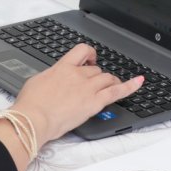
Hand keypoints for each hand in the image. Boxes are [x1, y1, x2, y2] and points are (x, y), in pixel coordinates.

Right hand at [12, 42, 143, 142]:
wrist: (34, 118)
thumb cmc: (30, 104)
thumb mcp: (36, 82)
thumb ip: (50, 77)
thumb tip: (54, 78)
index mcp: (63, 67)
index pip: (81, 51)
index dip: (89, 54)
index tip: (90, 58)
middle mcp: (78, 74)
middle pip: (96, 69)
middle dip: (96, 76)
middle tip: (94, 85)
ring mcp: (88, 88)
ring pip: (107, 78)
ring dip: (109, 81)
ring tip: (110, 86)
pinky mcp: (94, 102)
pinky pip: (117, 91)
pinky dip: (130, 86)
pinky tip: (139, 82)